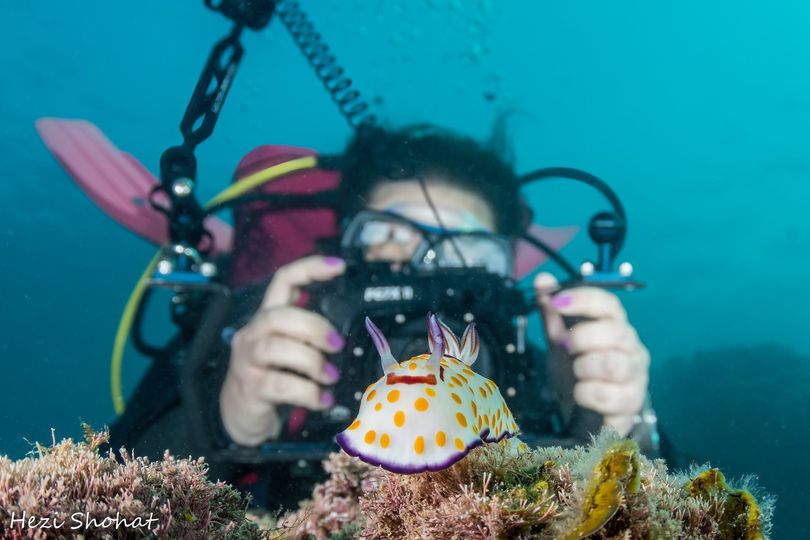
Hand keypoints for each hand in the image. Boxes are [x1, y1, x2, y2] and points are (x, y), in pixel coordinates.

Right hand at [219, 255, 346, 445]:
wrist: (241, 415)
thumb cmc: (273, 376)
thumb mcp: (290, 351)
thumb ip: (310, 338)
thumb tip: (350, 336)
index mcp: (268, 318)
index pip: (283, 281)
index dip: (309, 268)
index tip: (339, 266)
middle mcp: (253, 333)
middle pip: (279, 316)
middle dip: (313, 327)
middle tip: (337, 345)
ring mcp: (248, 360)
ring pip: (276, 348)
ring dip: (312, 361)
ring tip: (331, 376)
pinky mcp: (250, 388)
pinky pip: (279, 385)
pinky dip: (307, 392)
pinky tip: (323, 399)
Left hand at [535, 272, 649, 436]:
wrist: (583, 411)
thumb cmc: (576, 368)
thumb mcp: (559, 339)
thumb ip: (552, 312)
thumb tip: (543, 279)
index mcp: (616, 327)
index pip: (610, 304)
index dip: (584, 299)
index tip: (558, 302)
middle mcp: (632, 349)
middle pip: (617, 333)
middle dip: (582, 337)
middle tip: (564, 345)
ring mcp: (635, 378)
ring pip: (613, 365)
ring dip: (584, 368)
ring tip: (576, 373)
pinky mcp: (631, 405)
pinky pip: (608, 396)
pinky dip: (586, 394)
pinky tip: (581, 394)